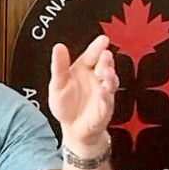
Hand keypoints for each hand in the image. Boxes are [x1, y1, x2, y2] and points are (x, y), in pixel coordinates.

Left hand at [48, 34, 117, 152]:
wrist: (72, 129)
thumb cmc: (67, 105)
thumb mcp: (57, 84)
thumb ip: (59, 66)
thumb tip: (58, 47)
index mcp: (84, 69)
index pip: (92, 55)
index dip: (97, 47)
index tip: (102, 41)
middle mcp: (96, 78)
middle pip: (104, 65)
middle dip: (106, 60)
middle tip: (105, 55)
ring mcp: (103, 92)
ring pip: (110, 81)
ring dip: (110, 76)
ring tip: (107, 71)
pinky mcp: (104, 108)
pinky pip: (107, 101)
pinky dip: (106, 96)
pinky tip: (103, 90)